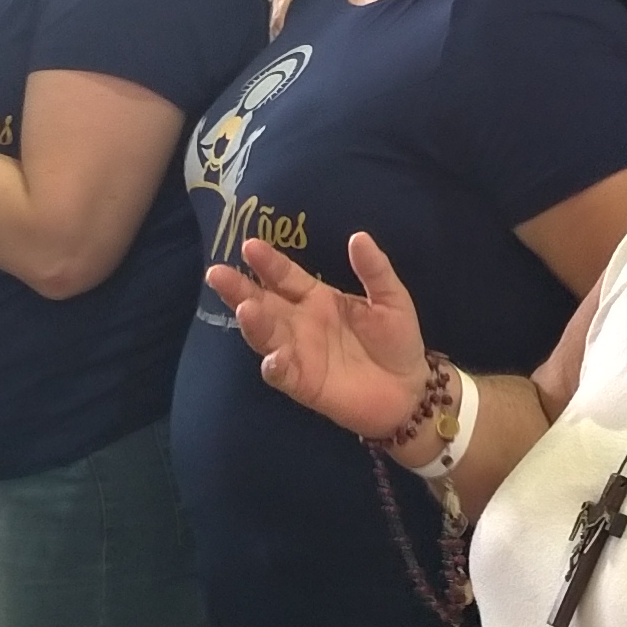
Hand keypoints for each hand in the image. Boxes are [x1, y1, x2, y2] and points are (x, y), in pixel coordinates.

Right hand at [205, 230, 432, 444]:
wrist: (410, 389)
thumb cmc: (397, 340)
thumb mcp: (391, 299)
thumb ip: (374, 270)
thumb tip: (358, 236)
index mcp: (317, 298)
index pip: (285, 276)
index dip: (268, 262)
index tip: (250, 245)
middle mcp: (300, 323)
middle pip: (263, 303)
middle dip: (239, 288)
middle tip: (217, 273)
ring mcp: (298, 353)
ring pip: (266, 336)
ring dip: (253, 324)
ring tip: (245, 309)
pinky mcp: (304, 383)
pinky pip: (282, 374)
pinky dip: (275, 366)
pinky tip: (273, 357)